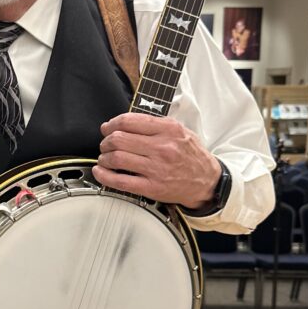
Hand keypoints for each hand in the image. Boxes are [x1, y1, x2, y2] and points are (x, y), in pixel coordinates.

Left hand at [93, 113, 220, 209]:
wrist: (207, 181)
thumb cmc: (191, 155)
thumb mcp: (180, 130)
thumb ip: (154, 124)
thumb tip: (122, 122)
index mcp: (168, 130)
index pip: (130, 121)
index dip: (112, 124)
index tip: (107, 128)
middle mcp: (162, 147)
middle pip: (119, 139)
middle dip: (106, 141)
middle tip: (105, 144)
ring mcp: (157, 168)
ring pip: (117, 158)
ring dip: (104, 157)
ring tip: (105, 158)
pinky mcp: (152, 187)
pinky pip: (121, 181)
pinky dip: (105, 176)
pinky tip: (100, 172)